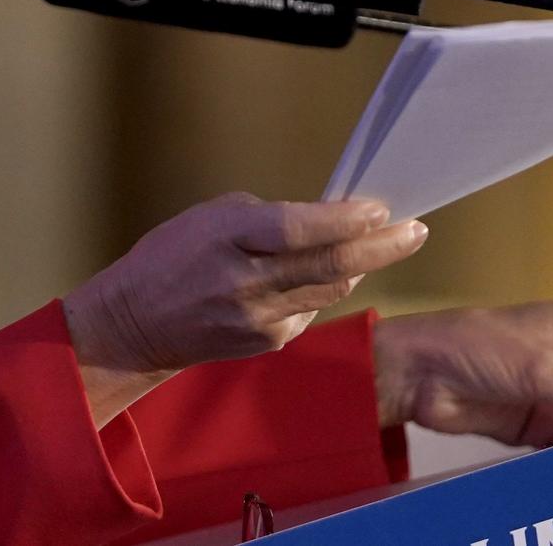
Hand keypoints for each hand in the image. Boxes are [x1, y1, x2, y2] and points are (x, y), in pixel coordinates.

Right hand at [64, 194, 428, 421]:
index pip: (301, 229)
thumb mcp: (213, 217)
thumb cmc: (174, 255)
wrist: (136, 324)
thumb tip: (328, 220)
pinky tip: (324, 274)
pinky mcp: (266, 344)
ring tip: (387, 243)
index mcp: (228, 238)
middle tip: (417, 230)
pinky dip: (323, 288)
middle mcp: (245, 282)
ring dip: (361, 267)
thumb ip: (270, 219)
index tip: (382, 208)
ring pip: (330, 290)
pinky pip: (310, 309)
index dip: (347, 220)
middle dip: (382, 247)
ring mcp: (257, 319)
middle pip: (331, 265)